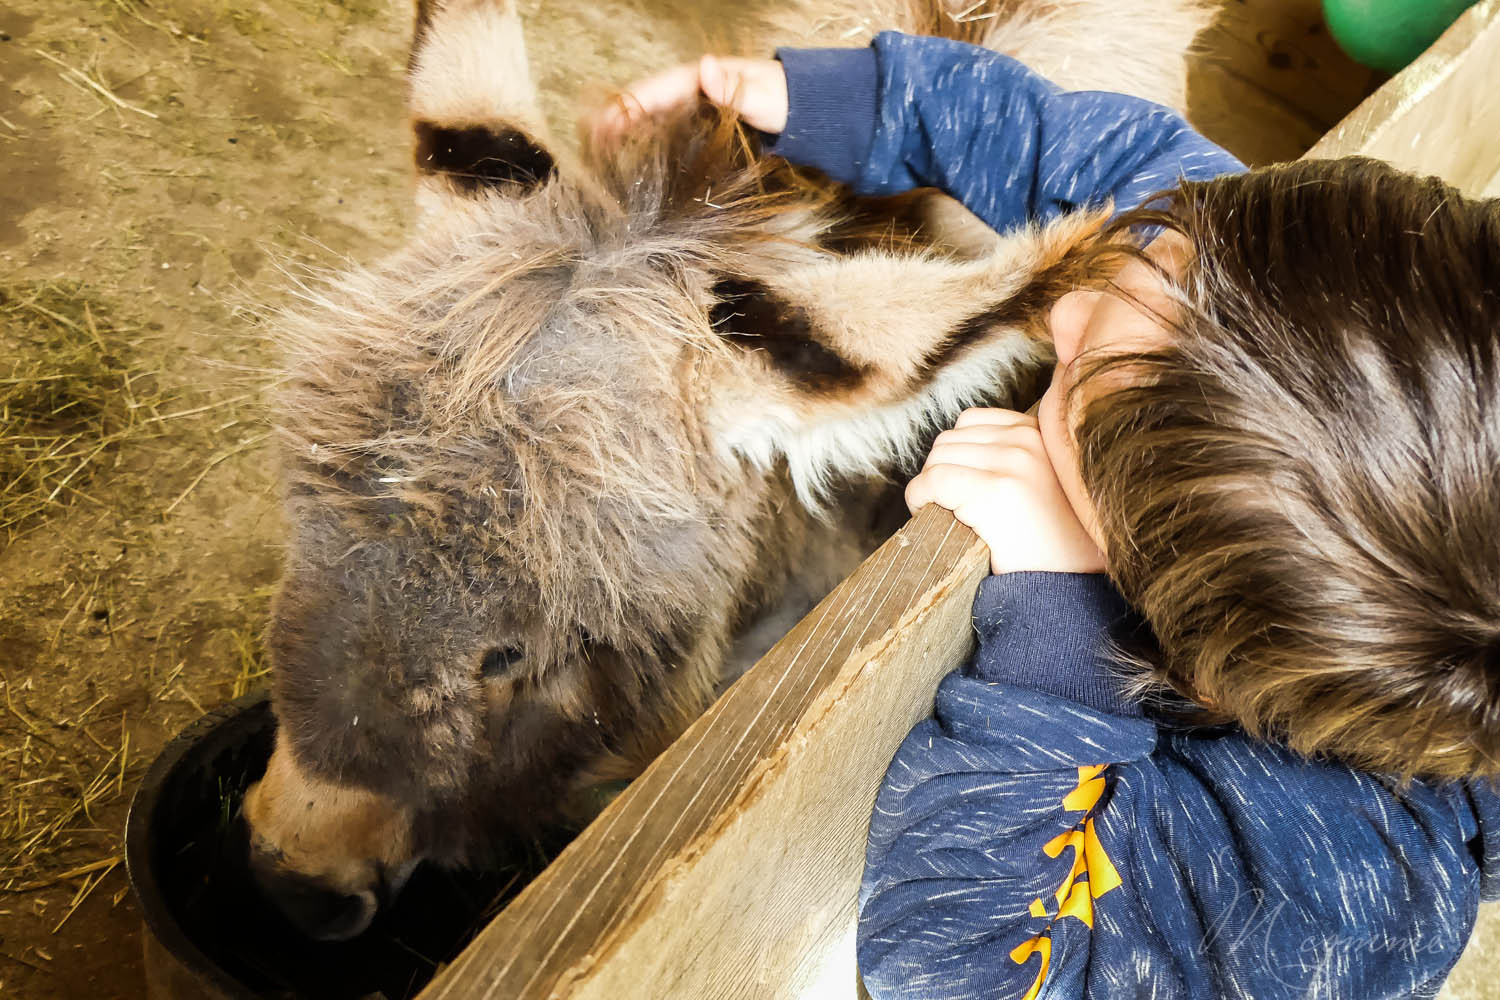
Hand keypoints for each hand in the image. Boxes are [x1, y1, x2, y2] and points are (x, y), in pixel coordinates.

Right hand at [588, 55, 788, 145]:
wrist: (804, 107)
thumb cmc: (785, 101)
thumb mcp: (765, 95)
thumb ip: (735, 88)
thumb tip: (704, 67)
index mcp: (702, 79)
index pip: (657, 90)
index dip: (630, 105)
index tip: (606, 120)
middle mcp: (694, 90)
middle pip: (647, 102)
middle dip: (617, 118)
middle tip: (590, 139)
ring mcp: (696, 106)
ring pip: (653, 116)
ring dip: (626, 130)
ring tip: (599, 149)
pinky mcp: (701, 123)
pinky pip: (667, 129)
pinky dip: (646, 139)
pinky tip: (631, 155)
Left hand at [906, 408, 1105, 574]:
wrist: (1071, 584)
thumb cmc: (1054, 542)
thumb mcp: (1045, 481)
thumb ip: (1014, 454)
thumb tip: (955, 443)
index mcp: (1043, 433)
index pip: (971, 421)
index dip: (955, 454)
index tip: (957, 485)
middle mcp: (1030, 440)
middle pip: (949, 440)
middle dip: (940, 472)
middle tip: (947, 505)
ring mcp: (1014, 463)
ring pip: (937, 459)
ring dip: (928, 486)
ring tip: (944, 511)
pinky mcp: (995, 491)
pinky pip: (932, 482)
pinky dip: (918, 497)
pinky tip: (928, 514)